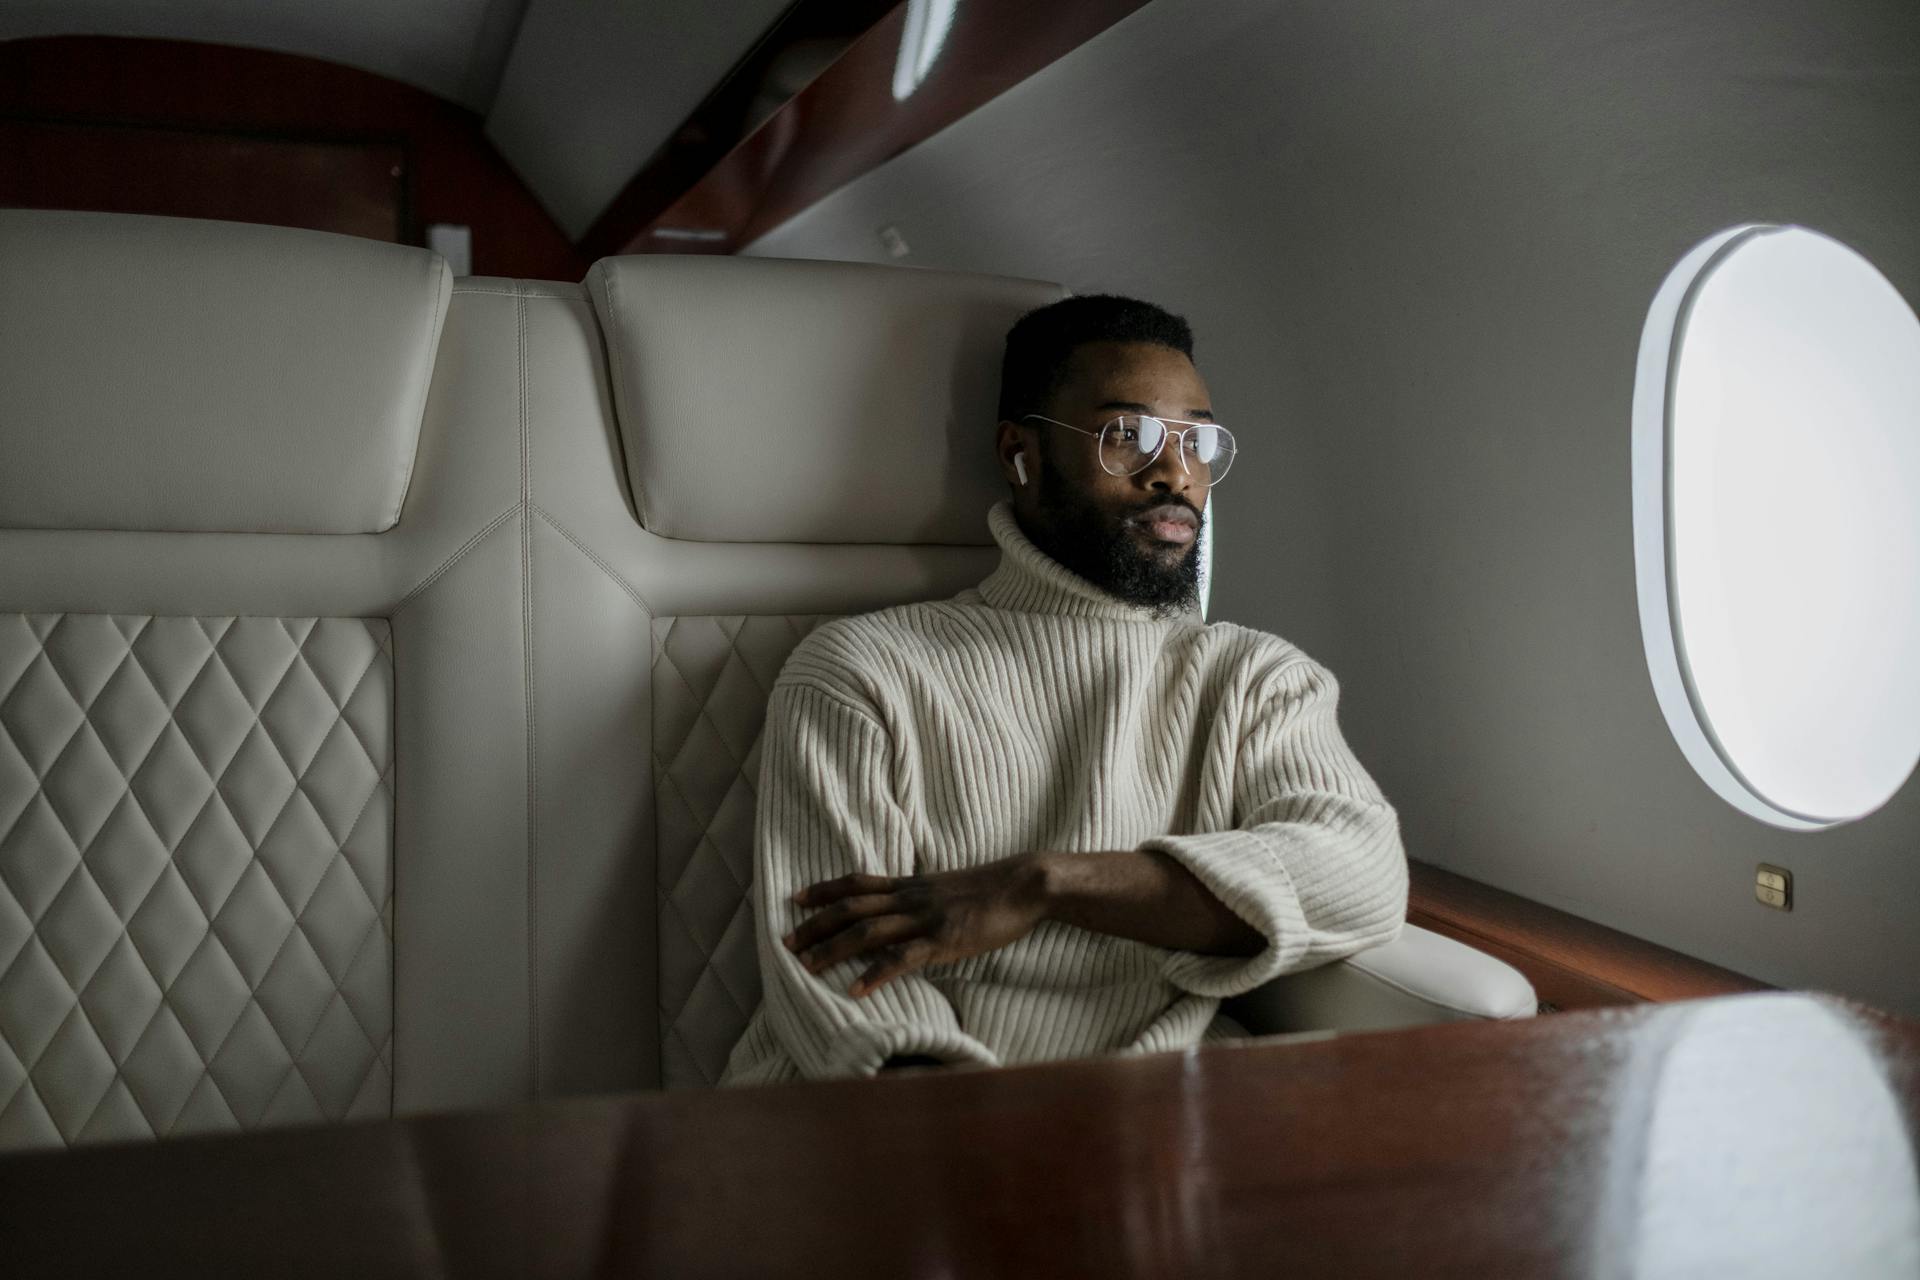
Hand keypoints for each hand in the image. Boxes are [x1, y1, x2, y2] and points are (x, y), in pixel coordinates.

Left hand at [784, 854, 1051, 997]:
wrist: (1024, 884)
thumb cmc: (992, 890)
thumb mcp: (948, 889)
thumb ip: (923, 899)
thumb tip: (903, 912)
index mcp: (911, 886)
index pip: (856, 883)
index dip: (823, 891)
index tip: (795, 899)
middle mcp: (910, 898)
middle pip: (850, 908)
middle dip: (815, 926)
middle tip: (786, 944)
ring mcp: (925, 918)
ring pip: (867, 931)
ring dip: (833, 950)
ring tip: (806, 968)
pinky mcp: (943, 940)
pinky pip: (902, 958)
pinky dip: (875, 974)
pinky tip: (856, 990)